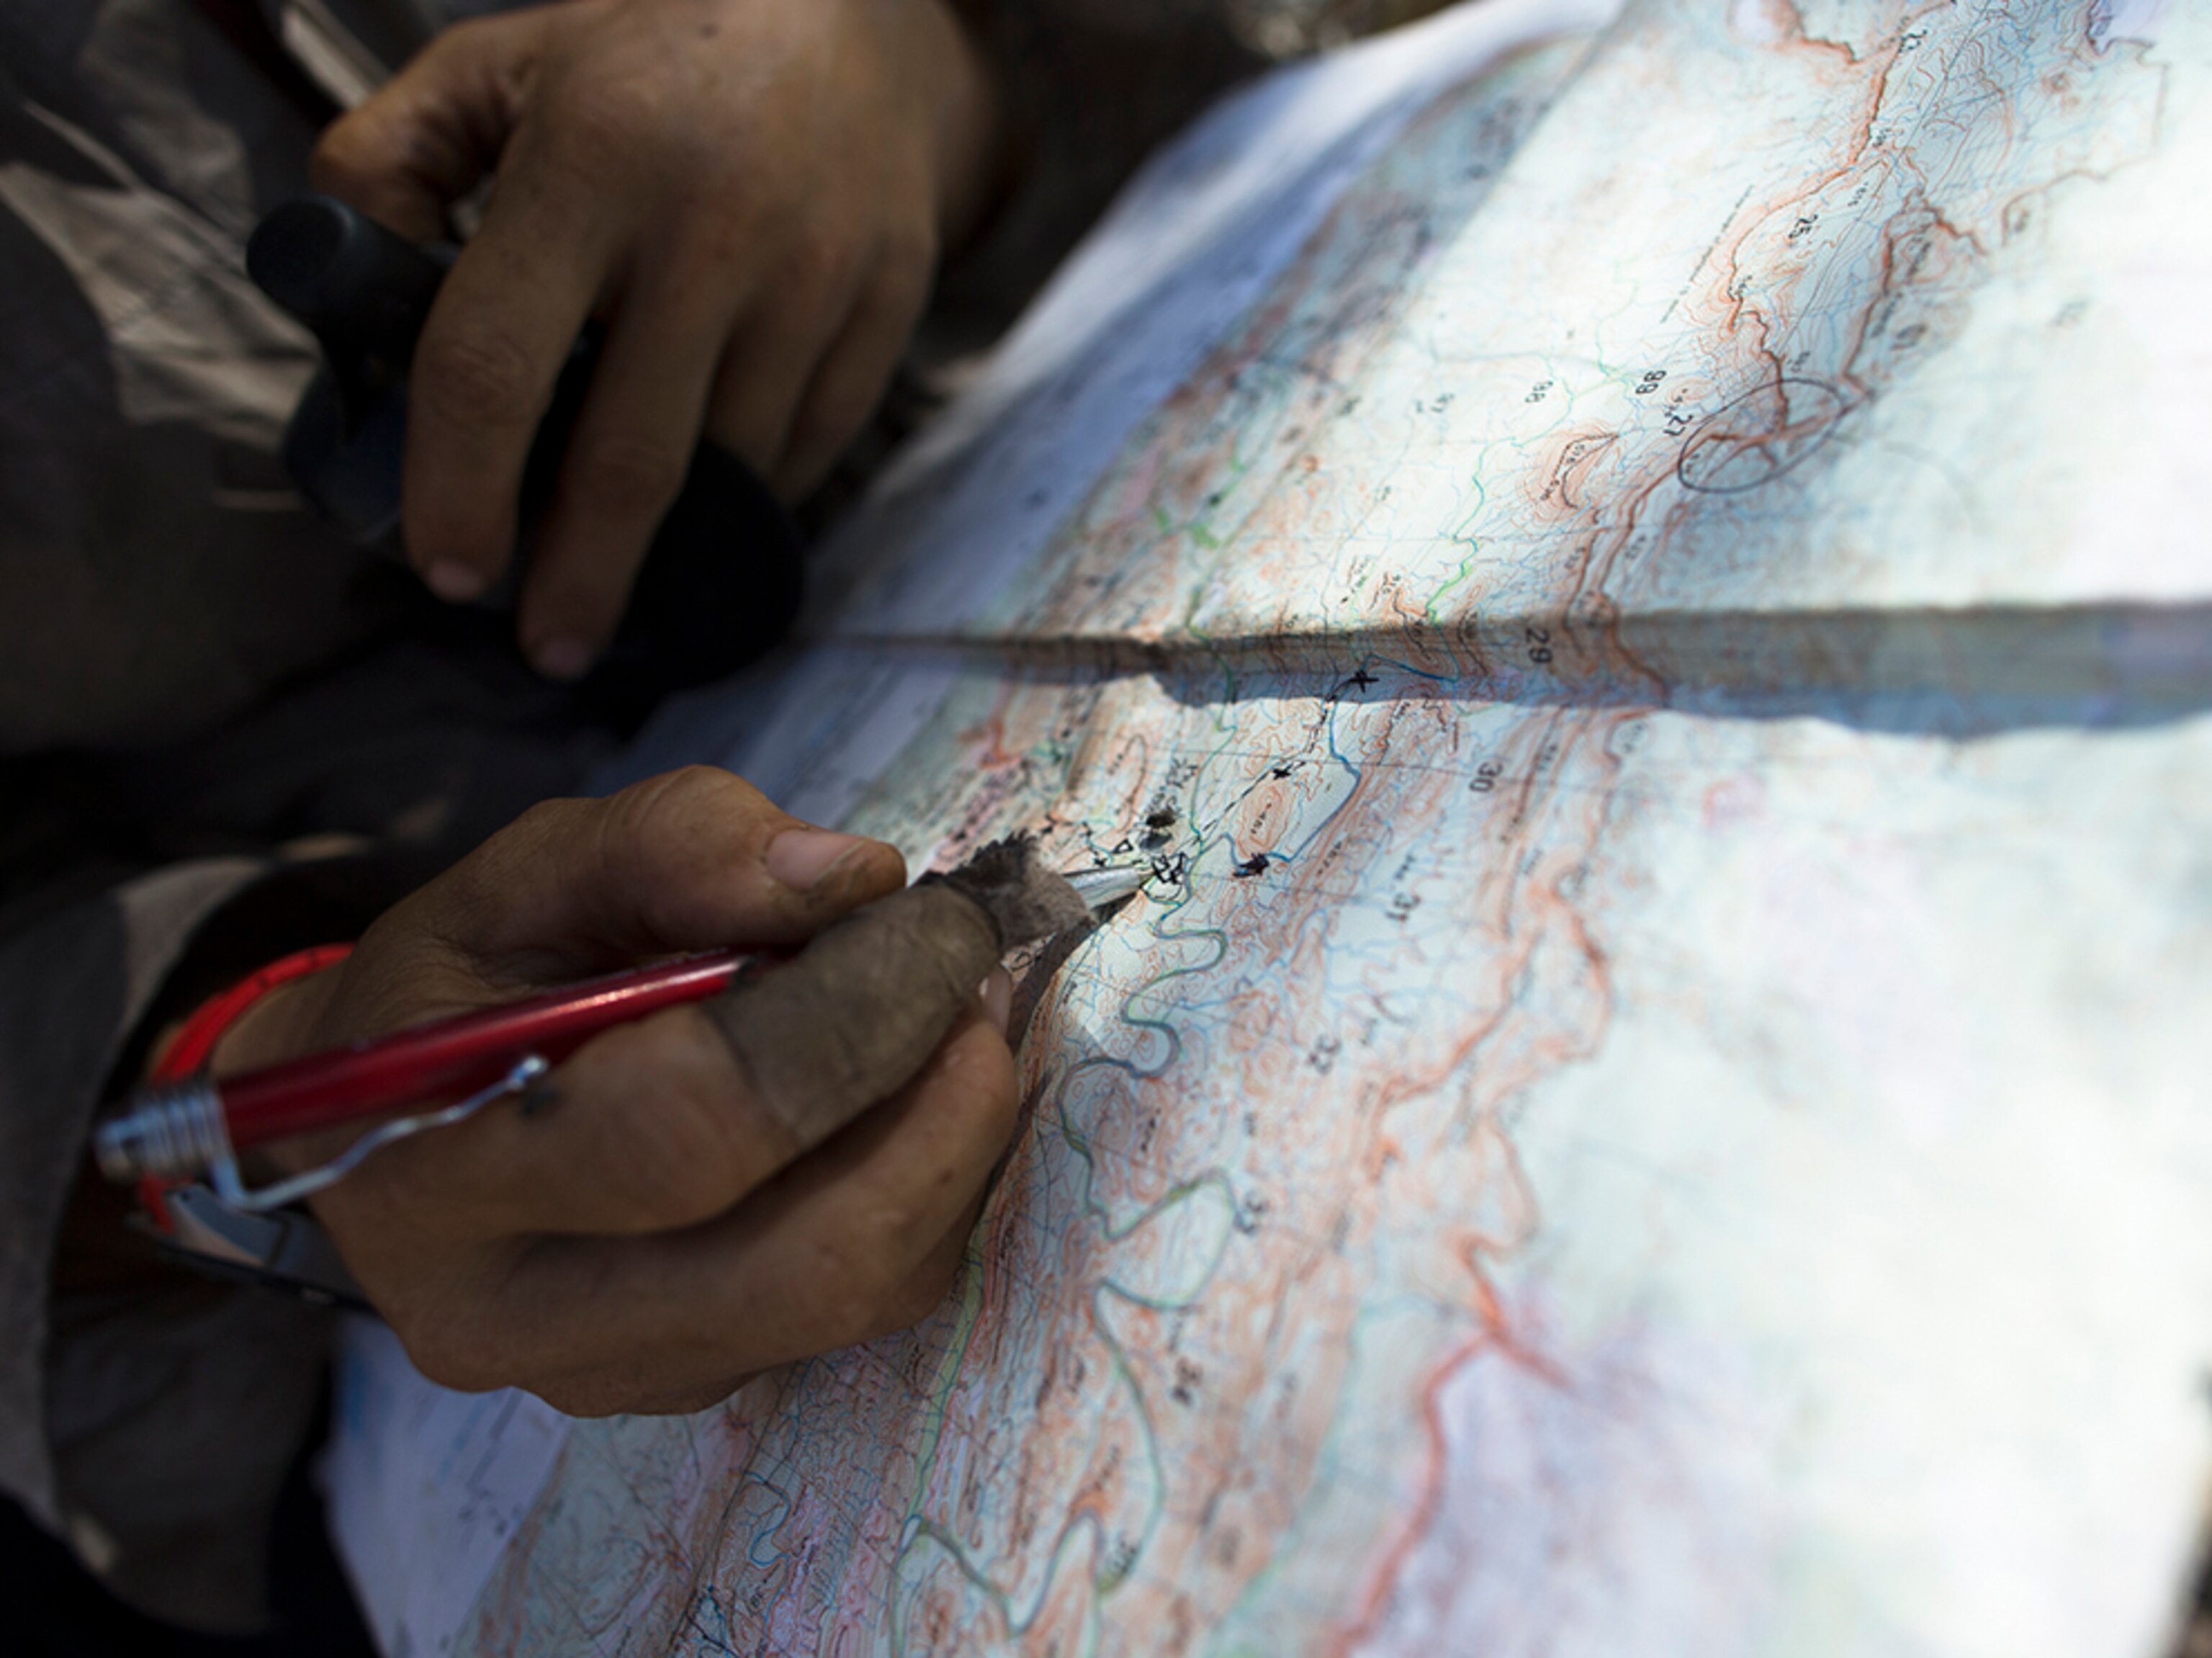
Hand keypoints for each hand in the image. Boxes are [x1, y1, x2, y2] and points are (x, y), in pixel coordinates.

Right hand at [213, 767, 1019, 1414]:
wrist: (386, 1122)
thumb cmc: (460, 980)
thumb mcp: (527, 870)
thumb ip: (678, 845)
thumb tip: (858, 880)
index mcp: (433, 1175)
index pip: (690, 1124)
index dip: (847, 1012)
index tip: (938, 918)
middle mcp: (517, 1319)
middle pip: (807, 1257)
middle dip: (937, 1106)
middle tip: (975, 983)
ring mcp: (613, 1378)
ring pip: (857, 1295)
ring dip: (949, 1148)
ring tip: (952, 1022)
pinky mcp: (693, 1387)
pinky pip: (860, 1307)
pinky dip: (922, 1191)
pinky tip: (912, 1095)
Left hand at [311, 0, 1001, 679]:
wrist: (855, 21)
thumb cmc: (648, 56)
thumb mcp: (496, 66)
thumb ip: (389, 166)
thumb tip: (351, 311)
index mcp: (591, 158)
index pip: (495, 364)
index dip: (458, 489)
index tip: (447, 569)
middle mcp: (713, 226)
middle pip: (628, 463)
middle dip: (576, 582)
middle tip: (541, 645)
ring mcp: (817, 277)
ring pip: (728, 476)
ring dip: (662, 549)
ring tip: (610, 574)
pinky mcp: (889, 310)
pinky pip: (805, 454)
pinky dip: (746, 495)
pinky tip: (705, 497)